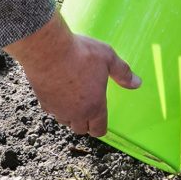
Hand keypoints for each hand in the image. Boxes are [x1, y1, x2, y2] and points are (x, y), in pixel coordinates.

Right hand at [6, 13, 139, 137]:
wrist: (48, 49)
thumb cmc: (80, 53)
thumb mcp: (108, 58)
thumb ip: (123, 73)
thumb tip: (137, 83)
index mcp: (94, 106)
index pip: (98, 130)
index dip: (100, 126)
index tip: (100, 118)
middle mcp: (75, 113)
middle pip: (81, 129)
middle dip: (85, 121)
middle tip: (88, 104)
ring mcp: (57, 108)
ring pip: (65, 121)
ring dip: (70, 114)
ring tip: (74, 97)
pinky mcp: (43, 101)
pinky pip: (51, 110)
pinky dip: (56, 105)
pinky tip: (58, 90)